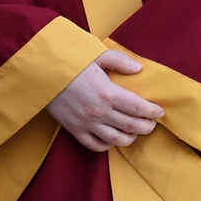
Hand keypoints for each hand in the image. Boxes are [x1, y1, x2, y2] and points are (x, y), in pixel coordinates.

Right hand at [46, 50, 162, 151]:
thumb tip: (138, 69)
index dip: (153, 112)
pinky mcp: (75, 131)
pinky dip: (108, 145)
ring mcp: (87, 124)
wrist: (40, 73)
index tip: (159, 112)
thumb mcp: (96, 55)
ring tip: (135, 132)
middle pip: (132, 126)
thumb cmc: (69, 62)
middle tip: (151, 123)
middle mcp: (100, 112)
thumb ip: (120, 61)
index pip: (139, 108)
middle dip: (147, 126)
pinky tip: (114, 139)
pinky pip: (96, 146)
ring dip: (131, 137)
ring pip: (117, 140)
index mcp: (108, 93)